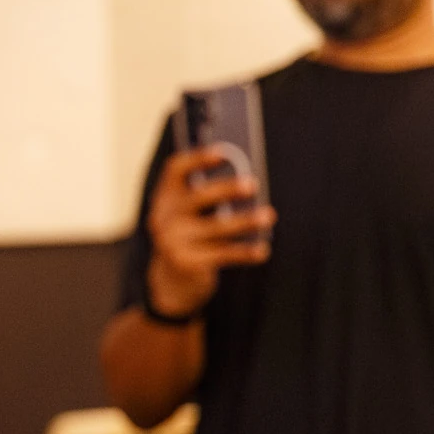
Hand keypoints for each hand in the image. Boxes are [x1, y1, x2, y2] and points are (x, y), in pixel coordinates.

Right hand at [145, 145, 275, 317]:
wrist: (170, 281)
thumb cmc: (190, 236)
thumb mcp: (192, 214)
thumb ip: (209, 197)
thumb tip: (247, 183)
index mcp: (165, 197)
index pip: (175, 170)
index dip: (198, 158)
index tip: (224, 152)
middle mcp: (164, 217)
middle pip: (197, 198)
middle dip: (225, 189)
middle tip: (253, 184)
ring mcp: (173, 241)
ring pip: (215, 228)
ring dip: (245, 221)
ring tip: (269, 215)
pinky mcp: (187, 263)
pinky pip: (222, 255)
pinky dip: (244, 252)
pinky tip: (263, 250)